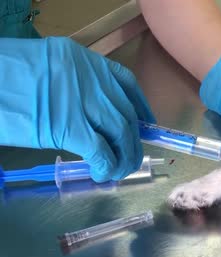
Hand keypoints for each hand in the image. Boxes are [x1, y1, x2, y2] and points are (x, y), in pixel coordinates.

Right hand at [0, 37, 154, 181]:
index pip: (125, 82)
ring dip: (125, 156)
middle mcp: (90, 77)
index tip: (145, 124)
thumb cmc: (4, 77)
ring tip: (119, 170)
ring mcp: (83, 101)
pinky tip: (103, 173)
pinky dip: (107, 165)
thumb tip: (90, 113)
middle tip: (130, 156)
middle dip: (133, 139)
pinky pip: (100, 150)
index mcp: (82, 59)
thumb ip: (72, 85)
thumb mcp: (46, 69)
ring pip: (121, 132)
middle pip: (126, 112)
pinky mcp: (69, 127)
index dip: (139, 107)